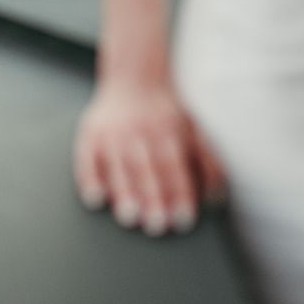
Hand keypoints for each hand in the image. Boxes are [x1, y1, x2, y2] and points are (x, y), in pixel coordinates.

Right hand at [74, 77, 225, 236]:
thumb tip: (216, 197)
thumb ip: (207, 161)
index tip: (184, 220)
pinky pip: (86, 158)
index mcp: (167, 130)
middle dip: (152, 197)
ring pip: (118, 165)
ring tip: (129, 218)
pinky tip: (96, 199)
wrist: (133, 78)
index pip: (174, 165)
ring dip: (123, 192)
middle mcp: (139, 131)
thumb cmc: (166, 113)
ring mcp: (112, 133)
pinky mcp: (90, 135)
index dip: (179, 193)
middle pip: (146, 168)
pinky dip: (89, 179)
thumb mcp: (193, 130)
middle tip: (157, 226)